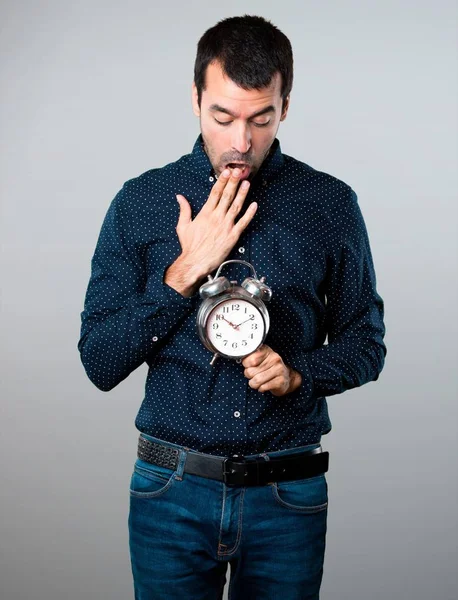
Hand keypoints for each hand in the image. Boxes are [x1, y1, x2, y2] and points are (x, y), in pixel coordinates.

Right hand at [165, 168, 256, 296]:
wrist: (195, 262)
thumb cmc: (189, 246)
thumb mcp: (183, 226)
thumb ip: (184, 210)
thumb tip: (180, 197)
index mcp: (205, 214)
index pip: (215, 193)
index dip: (222, 181)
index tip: (227, 172)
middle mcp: (216, 217)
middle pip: (227, 196)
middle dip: (234, 182)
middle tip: (239, 171)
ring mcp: (226, 226)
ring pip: (236, 206)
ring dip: (242, 194)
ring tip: (247, 183)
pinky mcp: (233, 236)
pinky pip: (243, 223)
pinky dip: (250, 213)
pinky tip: (254, 205)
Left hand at [242, 344, 301, 396]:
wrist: (287, 378)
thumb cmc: (269, 368)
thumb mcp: (260, 359)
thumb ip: (250, 357)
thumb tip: (240, 360)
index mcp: (266, 351)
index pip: (248, 359)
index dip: (246, 365)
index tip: (250, 366)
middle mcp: (274, 358)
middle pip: (250, 372)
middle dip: (249, 376)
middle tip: (255, 375)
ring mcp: (279, 369)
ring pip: (256, 381)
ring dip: (254, 384)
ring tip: (258, 382)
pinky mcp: (281, 381)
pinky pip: (263, 387)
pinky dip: (261, 388)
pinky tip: (265, 385)